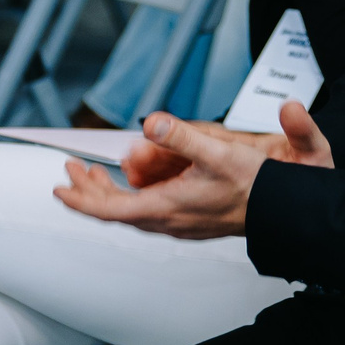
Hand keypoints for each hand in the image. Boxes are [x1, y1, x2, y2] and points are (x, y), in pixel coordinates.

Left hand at [52, 103, 334, 238]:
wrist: (284, 211)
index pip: (110, 209)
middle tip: (71, 172)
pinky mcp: (188, 219)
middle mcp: (168, 219)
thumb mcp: (219, 152)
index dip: (82, 199)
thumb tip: (151, 122)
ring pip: (131, 209)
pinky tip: (137, 178)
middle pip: (115, 210)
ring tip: (96, 172)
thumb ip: (183, 136)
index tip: (60, 188)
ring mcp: (178, 222)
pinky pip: (149, 208)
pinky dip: (134, 192)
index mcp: (167, 207)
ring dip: (110, 191)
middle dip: (89, 191)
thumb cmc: (255, 186)